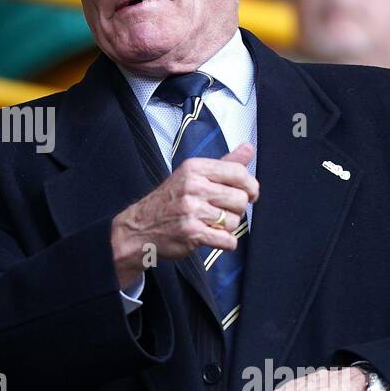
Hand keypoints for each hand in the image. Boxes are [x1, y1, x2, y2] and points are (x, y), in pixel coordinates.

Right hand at [109, 143, 257, 287]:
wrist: (139, 228)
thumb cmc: (170, 201)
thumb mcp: (193, 175)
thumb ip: (224, 163)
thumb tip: (248, 148)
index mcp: (195, 168)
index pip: (239, 173)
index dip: (250, 186)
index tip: (248, 194)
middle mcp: (193, 186)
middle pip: (241, 199)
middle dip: (236, 210)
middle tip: (220, 212)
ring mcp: (191, 210)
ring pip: (234, 222)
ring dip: (226, 227)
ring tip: (209, 224)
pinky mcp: (192, 232)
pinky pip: (228, 241)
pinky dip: (224, 243)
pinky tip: (210, 237)